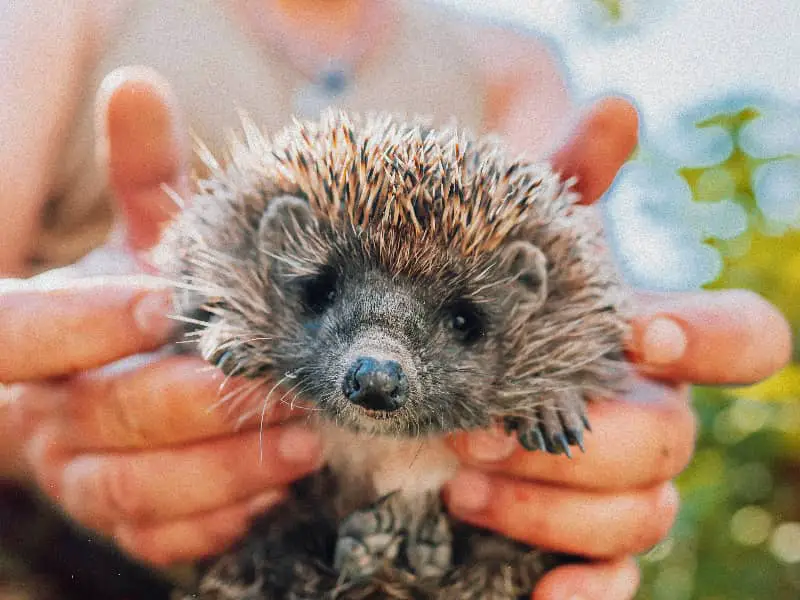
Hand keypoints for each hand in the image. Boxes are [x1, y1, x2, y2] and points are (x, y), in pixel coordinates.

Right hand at [2, 68, 323, 564]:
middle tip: (266, 384)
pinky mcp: (132, 526)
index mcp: (33, 342)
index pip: (13, 336)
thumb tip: (137, 85)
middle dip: (184, 405)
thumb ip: (141, 172)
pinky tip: (280, 491)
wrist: (127, 380)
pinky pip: (167, 543)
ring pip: (136, 494)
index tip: (161, 301)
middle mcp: (48, 418)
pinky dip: (223, 520)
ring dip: (223, 472)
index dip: (79, 323)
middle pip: (99, 420)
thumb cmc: (141, 304)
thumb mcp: (143, 238)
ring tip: (305, 442)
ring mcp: (85, 479)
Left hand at [442, 99, 792, 599]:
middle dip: (581, 438)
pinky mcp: (572, 546)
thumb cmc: (470, 313)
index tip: (642, 330)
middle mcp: (639, 418)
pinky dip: (584, 593)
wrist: (412, 392)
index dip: (712, 338)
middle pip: (670, 442)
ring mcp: (611, 490)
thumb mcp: (501, 247)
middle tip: (476, 427)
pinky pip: (610, 583)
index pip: (735, 341)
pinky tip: (540, 593)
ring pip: (639, 516)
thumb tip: (615, 107)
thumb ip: (560, 185)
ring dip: (552, 503)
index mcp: (636, 346)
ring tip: (456, 481)